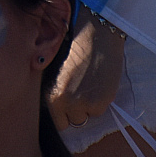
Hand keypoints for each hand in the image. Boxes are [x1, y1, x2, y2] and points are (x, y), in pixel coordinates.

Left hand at [50, 8, 126, 129]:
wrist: (96, 34)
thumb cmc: (74, 48)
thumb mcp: (57, 71)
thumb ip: (56, 91)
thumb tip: (56, 109)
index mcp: (53, 95)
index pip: (58, 123)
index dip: (64, 113)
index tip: (68, 105)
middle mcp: (67, 103)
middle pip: (73, 121)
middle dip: (77, 110)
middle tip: (81, 91)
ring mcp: (86, 103)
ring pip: (88, 116)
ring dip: (89, 106)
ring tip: (90, 85)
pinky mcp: (102, 101)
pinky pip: (100, 110)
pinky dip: (101, 100)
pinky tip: (99, 83)